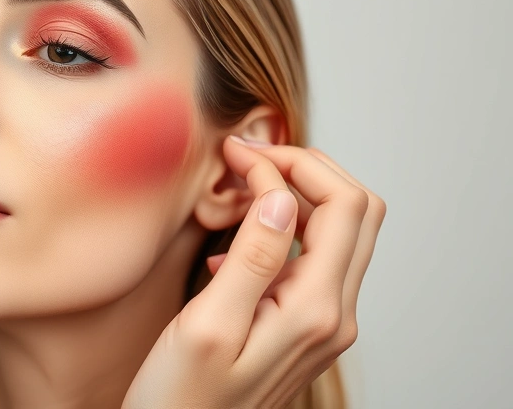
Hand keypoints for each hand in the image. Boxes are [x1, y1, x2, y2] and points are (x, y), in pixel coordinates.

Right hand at [123, 136, 385, 407]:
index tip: (240, 153)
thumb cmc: (181, 399)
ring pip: (339, 233)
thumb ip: (252, 257)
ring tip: (239, 184)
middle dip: (306, 169)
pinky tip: (233, 240)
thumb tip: (282, 194)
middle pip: (356, 212)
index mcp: (315, 311)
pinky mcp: (304, 328)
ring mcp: (323, 324)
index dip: (295, 164)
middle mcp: (333, 316)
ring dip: (296, 195)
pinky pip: (312, 261)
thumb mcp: (207, 324)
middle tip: (249, 157)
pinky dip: (283, 229)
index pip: (342, 206)